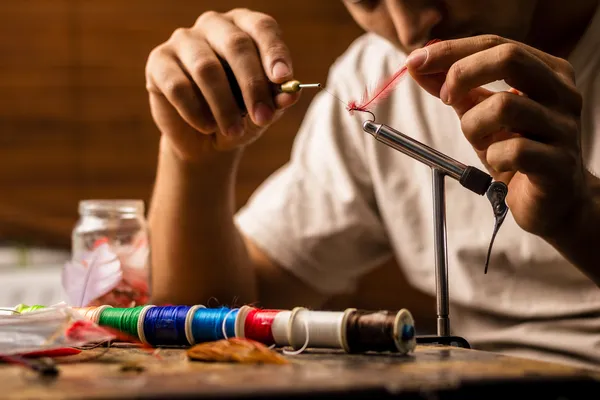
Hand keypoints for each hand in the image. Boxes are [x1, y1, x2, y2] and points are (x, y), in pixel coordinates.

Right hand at [145, 9, 298, 161]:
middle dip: (252, 86)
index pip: (263, 28)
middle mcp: (214, 25)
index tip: (282, 78)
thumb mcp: (264, 109)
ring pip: (206, 68)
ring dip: (224, 106)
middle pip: (236, 45)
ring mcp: (183, 40)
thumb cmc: (241, 113)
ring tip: (234, 131)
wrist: (205, 138)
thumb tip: (291, 94)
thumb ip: (277, 99)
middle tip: (263, 117)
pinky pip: (178, 86)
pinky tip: (207, 127)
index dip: (274, 52)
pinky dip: (195, 112)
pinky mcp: (158, 62)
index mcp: (245, 27)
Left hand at [407, 35, 587, 237]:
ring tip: (480, 142)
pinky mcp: (559, 163)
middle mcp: (562, 93)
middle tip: (445, 98)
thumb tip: (417, 66)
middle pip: (509, 59)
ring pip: (504, 107)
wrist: (551, 201)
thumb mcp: (481, 115)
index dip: (450, 51)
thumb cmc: (516, 152)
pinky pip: (513, 150)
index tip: (415, 62)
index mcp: (546, 72)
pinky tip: (499, 166)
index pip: (495, 44)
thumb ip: (455, 89)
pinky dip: (493, 157)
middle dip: (462, 73)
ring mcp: (564, 127)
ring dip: (474, 126)